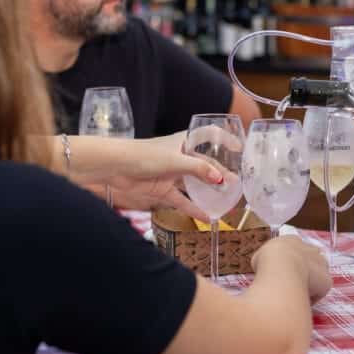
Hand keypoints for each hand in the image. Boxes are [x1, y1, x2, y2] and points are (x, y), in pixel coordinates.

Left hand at [94, 133, 233, 220]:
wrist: (114, 168)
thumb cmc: (143, 155)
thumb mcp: (175, 160)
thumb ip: (199, 169)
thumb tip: (221, 179)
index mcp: (183, 142)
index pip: (208, 136)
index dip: (224, 139)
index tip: (239, 149)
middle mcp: (179, 157)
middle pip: (205, 165)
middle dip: (220, 174)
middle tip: (236, 185)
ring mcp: (171, 175)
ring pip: (195, 185)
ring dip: (209, 193)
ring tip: (226, 202)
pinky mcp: (162, 191)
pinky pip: (182, 201)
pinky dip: (194, 209)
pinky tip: (207, 218)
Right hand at [252, 235, 331, 303]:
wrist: (281, 268)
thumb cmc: (267, 261)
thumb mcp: (259, 258)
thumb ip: (267, 262)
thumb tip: (266, 270)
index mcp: (292, 240)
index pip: (296, 249)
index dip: (291, 260)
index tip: (284, 271)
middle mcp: (310, 249)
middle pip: (311, 259)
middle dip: (305, 269)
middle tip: (293, 282)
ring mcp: (321, 264)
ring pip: (319, 274)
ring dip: (311, 282)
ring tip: (297, 293)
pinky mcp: (327, 280)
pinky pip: (320, 292)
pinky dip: (311, 298)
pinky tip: (300, 301)